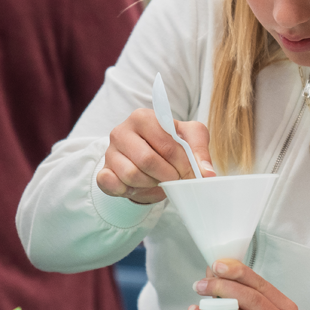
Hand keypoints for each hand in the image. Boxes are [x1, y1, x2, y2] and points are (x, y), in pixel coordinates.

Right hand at [96, 108, 214, 203]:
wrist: (150, 156)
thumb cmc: (171, 143)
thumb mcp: (190, 137)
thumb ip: (199, 151)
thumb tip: (206, 174)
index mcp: (143, 117)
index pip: (167, 145)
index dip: (183, 165)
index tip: (193, 176)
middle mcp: (121, 131)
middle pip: (147, 161)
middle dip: (168, 176)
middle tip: (177, 180)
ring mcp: (110, 152)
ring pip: (132, 175)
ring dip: (151, 184)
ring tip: (159, 180)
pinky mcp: (103, 172)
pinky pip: (113, 185)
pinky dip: (129, 191)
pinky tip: (140, 187)